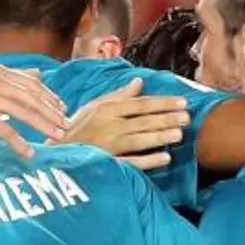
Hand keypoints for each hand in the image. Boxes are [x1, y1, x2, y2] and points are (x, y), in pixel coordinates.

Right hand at [0, 62, 69, 167]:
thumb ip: (12, 75)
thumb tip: (38, 73)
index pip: (32, 84)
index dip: (50, 97)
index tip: (63, 109)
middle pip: (32, 98)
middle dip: (52, 113)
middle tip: (67, 126)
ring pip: (24, 113)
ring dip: (43, 126)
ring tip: (57, 136)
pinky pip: (4, 131)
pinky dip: (19, 142)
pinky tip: (29, 152)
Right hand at [59, 78, 188, 171]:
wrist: (57, 153)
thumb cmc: (79, 127)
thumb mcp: (95, 106)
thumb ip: (119, 95)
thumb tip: (139, 81)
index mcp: (108, 109)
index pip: (140, 104)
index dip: (162, 103)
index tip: (183, 102)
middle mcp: (109, 125)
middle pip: (142, 121)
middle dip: (166, 118)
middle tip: (187, 117)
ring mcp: (108, 146)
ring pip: (138, 139)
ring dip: (159, 136)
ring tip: (179, 134)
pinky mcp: (108, 163)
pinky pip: (130, 162)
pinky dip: (148, 161)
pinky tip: (165, 158)